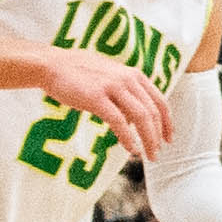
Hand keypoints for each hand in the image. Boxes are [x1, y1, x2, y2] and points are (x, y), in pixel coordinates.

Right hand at [40, 46, 169, 162]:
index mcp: (134, 75)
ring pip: (141, 117)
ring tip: (148, 155)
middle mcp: (128, 79)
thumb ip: (126, 93)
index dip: (167, 122)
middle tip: (157, 153)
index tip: (169, 138)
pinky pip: (118, 121)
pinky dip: (128, 137)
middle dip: (158, 136)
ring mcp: (112, 87)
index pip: (160, 101)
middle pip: (153, 112)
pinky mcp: (96, 98)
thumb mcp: (111, 77)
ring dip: (148, 139)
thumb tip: (134, 117)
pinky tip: (131, 148)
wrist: (52, 65)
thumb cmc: (80, 73)